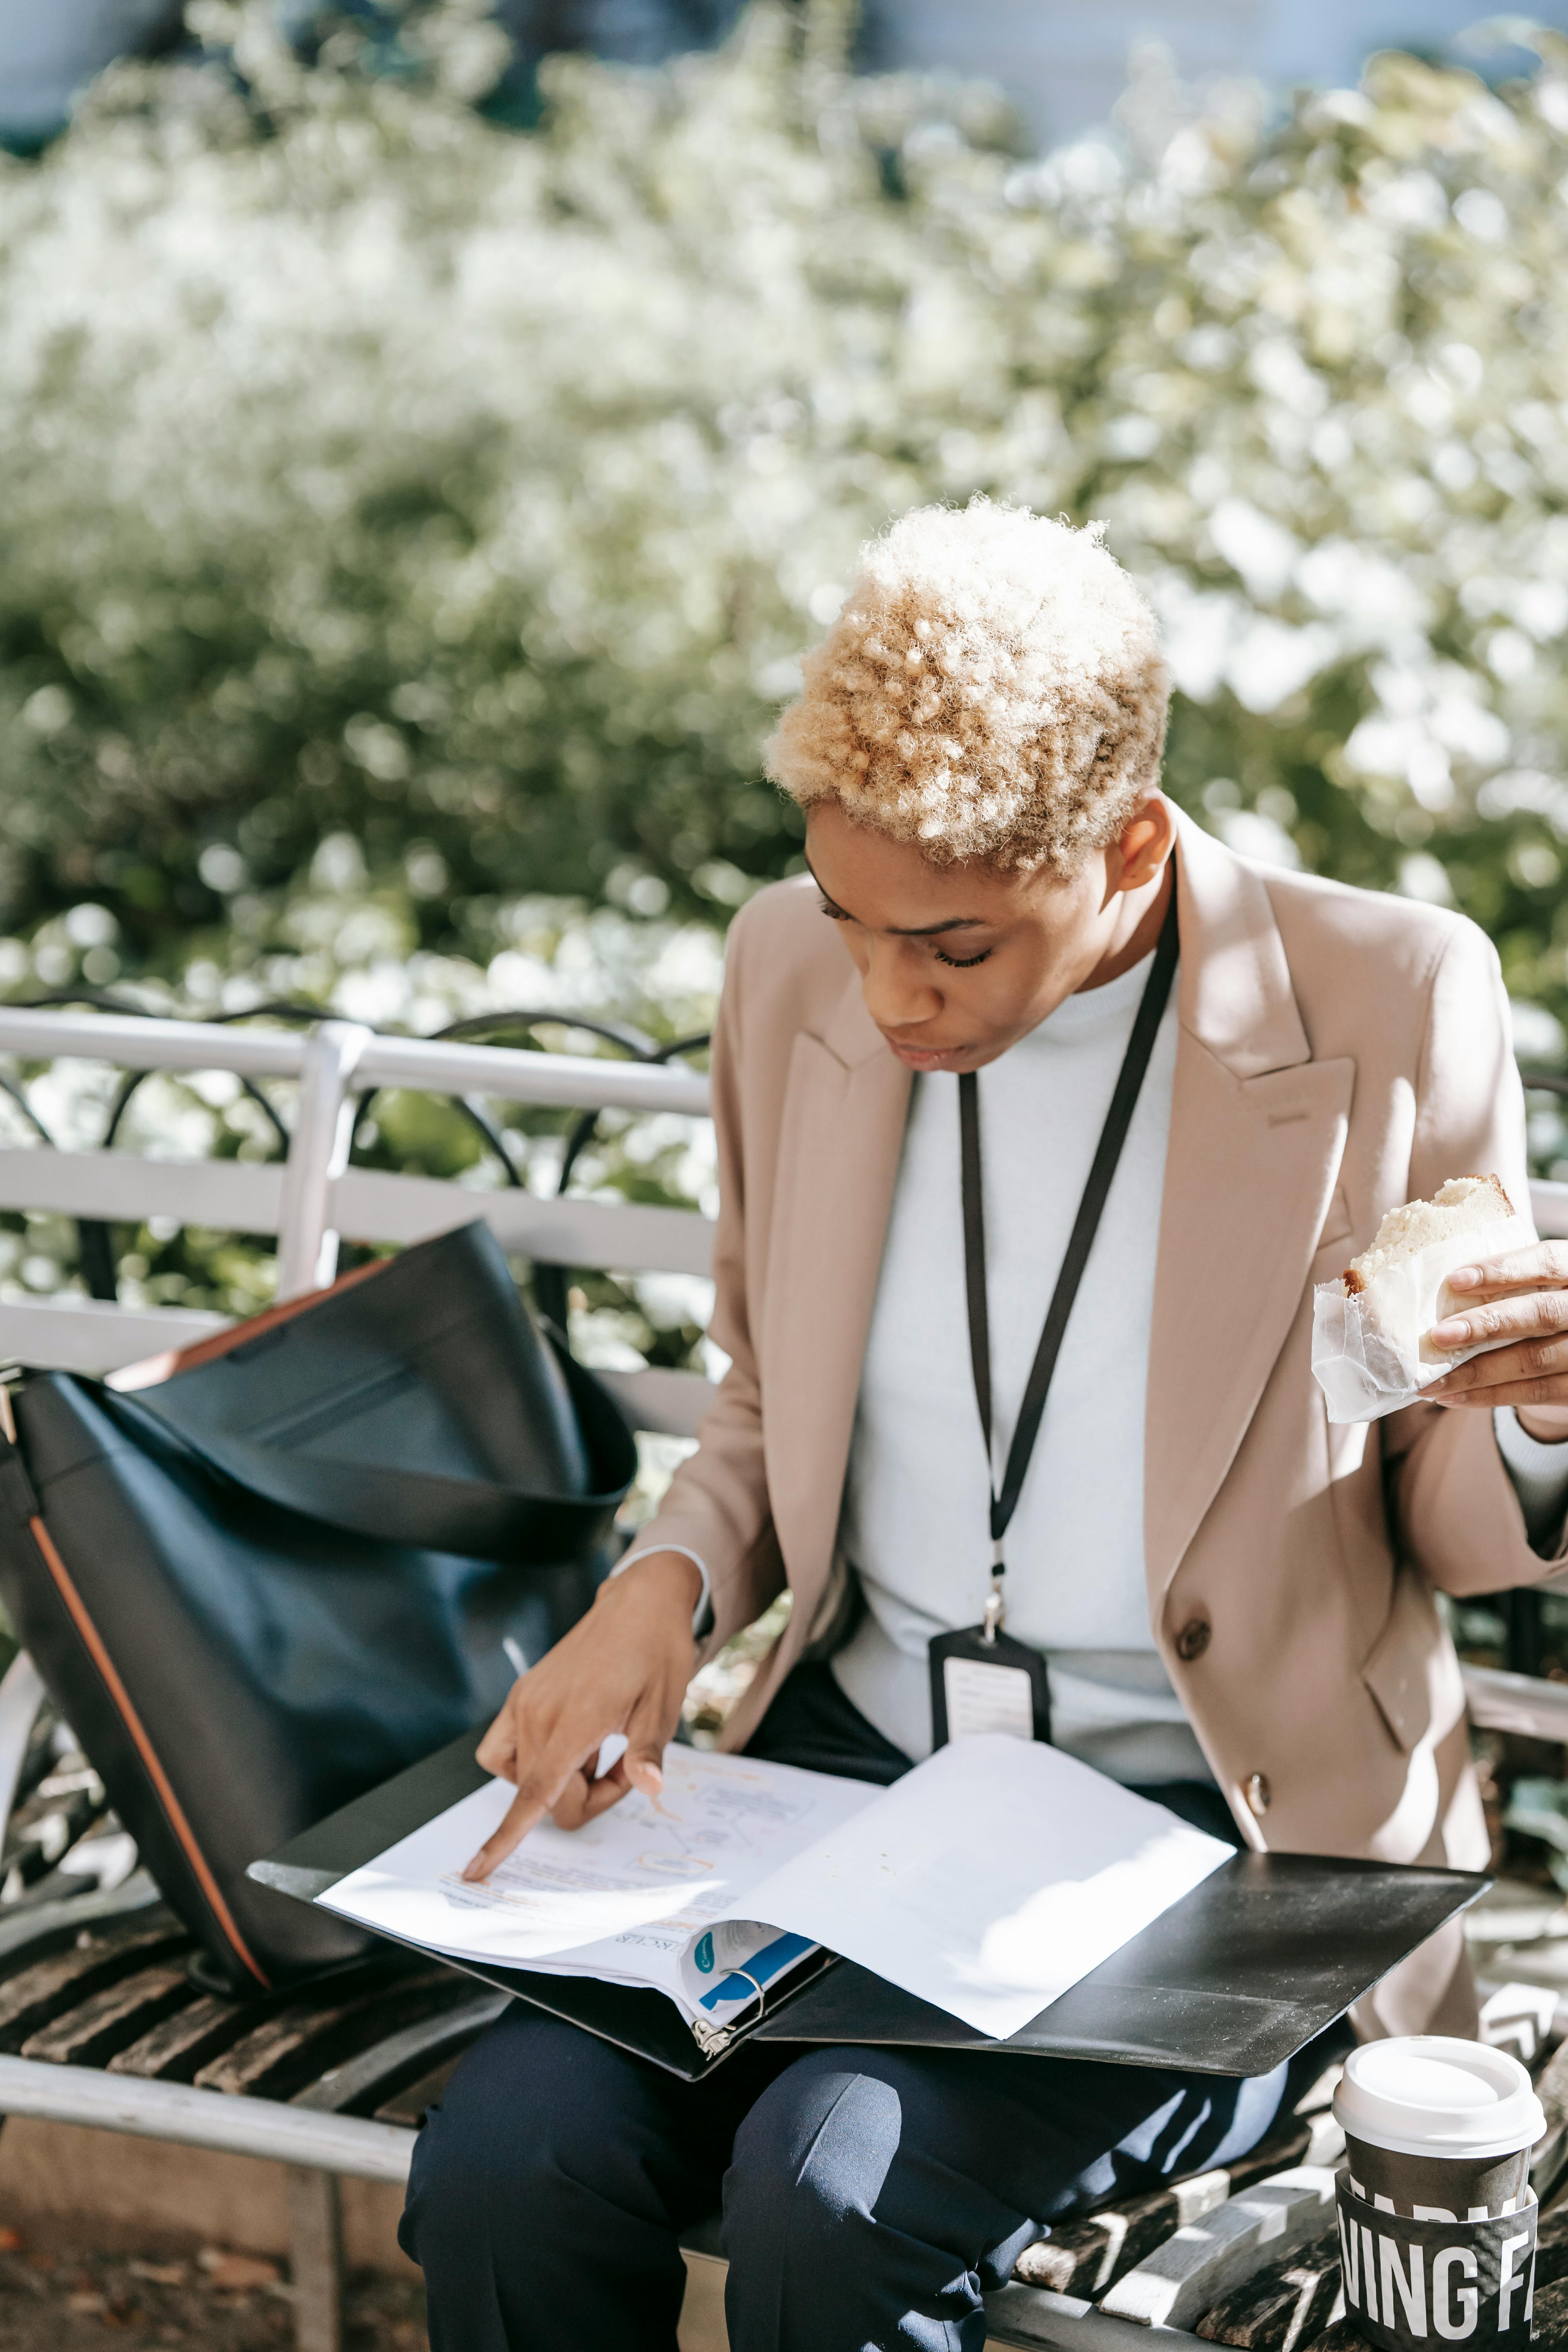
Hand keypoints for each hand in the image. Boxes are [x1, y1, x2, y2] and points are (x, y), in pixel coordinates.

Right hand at [462, 1551, 702, 1880]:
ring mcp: (525, 1701)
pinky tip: (566, 1747)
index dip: (505, 1839)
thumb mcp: (664, 1706)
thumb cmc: (657, 1653)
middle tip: (626, 1767)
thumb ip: (647, 1754)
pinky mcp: (522, 1694)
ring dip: (558, 1782)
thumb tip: (649, 1787)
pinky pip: (503, 1747)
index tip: (476, 1871)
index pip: (535, 1795)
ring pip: (522, 1777)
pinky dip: (529, 1761)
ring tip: (599, 1755)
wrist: (639, 1603)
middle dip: (586, 1798)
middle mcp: (539, 1712)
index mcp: (576, 1720)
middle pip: (543, 1797)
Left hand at [1427, 1243, 1567, 1439]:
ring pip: (1534, 1359)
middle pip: (1542, 1313)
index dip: (1503, 1270)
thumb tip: (1444, 1293)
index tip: (1456, 1280)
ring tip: (1432, 1380)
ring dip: (1477, 1371)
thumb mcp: (1540, 1286)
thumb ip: (1510, 1284)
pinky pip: (1535, 1393)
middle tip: (1439, 1335)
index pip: (1547, 1262)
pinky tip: (1452, 1396)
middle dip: (1486, 1324)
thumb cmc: (1544, 1305)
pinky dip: (1489, 1396)